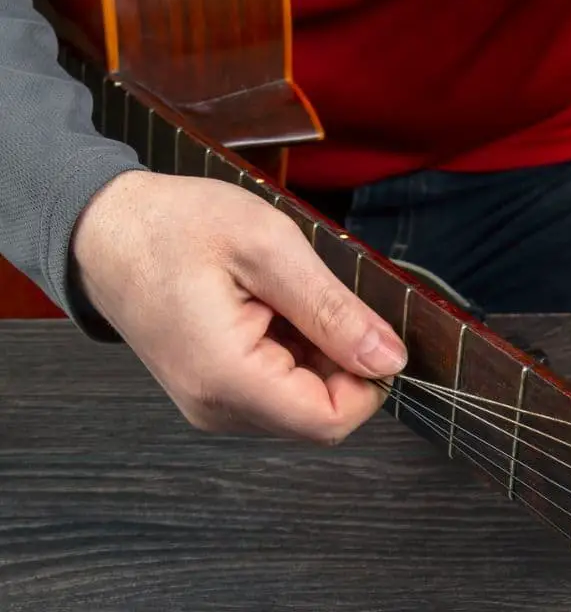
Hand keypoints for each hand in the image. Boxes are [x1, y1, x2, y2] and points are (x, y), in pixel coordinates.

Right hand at [71, 170, 406, 443]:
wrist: (104, 227)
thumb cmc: (173, 225)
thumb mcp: (270, 248)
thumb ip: (333, 311)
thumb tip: (389, 358)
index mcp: (228, 377)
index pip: (332, 421)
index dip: (369, 380)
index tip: (366, 328)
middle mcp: (216, 406)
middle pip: (320, 415)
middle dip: (341, 361)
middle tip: (315, 298)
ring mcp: (211, 403)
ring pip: (302, 402)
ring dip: (317, 354)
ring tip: (283, 298)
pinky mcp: (212, 391)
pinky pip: (277, 389)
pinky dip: (294, 351)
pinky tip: (271, 308)